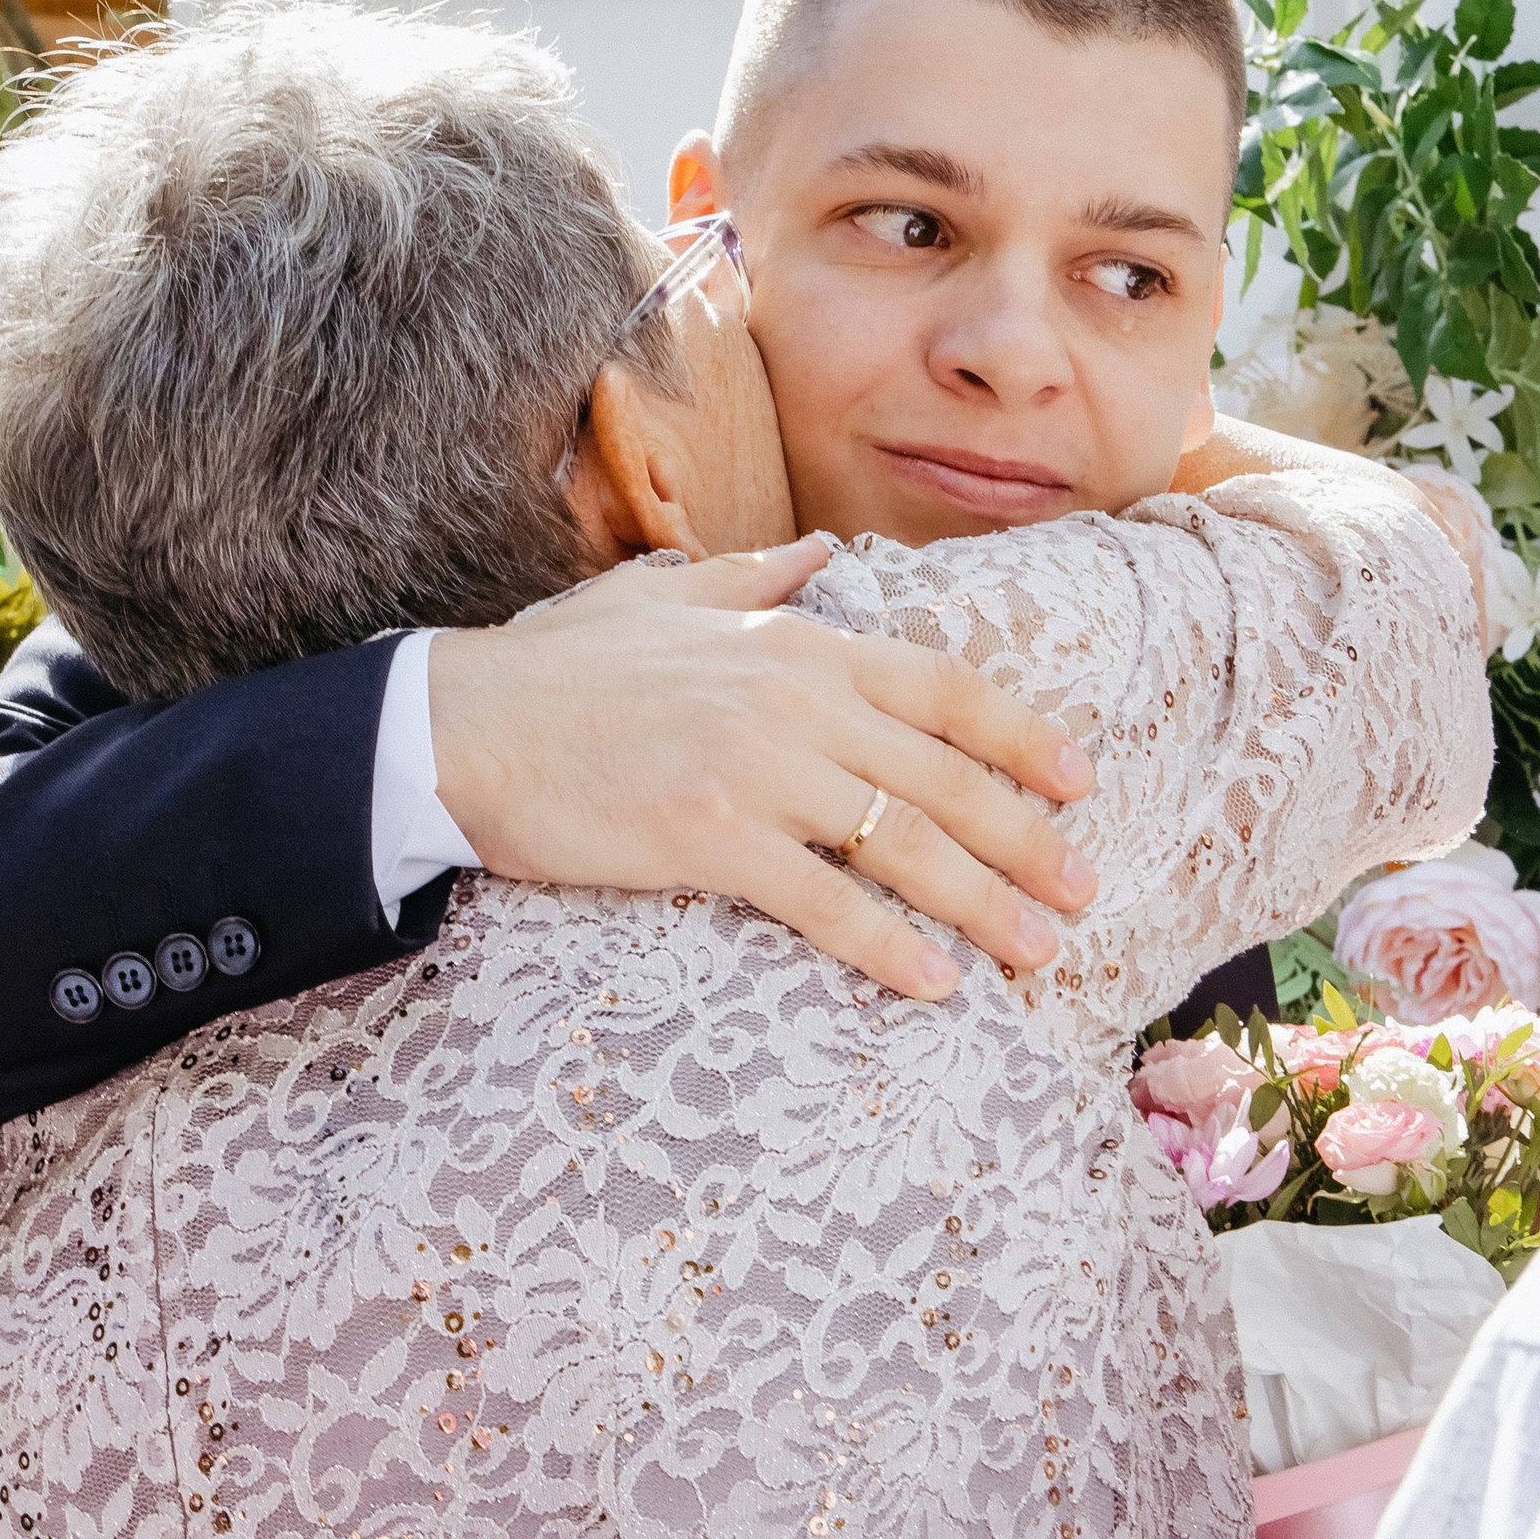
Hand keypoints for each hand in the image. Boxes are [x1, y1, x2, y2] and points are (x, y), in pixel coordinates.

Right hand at [427, 538, 1098, 999]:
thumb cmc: (556, 671)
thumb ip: (755, 577)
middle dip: (1025, 838)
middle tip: (1084, 891)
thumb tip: (822, 555)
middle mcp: (790, 697)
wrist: (455, 725)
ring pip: (901, 841)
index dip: (1020, 737)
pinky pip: (822, 900)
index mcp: (791, 639)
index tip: (1080, 781)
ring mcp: (753, 765)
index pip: (941, 687)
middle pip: (941, 775)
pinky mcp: (707, 835)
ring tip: (1036, 949)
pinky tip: (934, 983)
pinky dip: (886, 944)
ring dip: (981, 903)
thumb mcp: (664, 598)